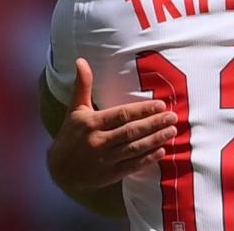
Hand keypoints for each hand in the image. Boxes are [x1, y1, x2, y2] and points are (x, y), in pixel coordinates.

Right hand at [47, 59, 177, 191]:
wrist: (60, 170)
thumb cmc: (70, 134)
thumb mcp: (75, 109)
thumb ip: (83, 85)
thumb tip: (81, 60)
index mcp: (91, 123)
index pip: (121, 115)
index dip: (142, 110)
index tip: (160, 105)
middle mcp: (99, 141)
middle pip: (131, 131)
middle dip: (154, 124)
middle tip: (173, 117)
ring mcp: (105, 159)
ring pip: (134, 148)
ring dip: (155, 140)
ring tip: (172, 131)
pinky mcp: (110, 174)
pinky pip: (132, 166)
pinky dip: (148, 159)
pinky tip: (162, 151)